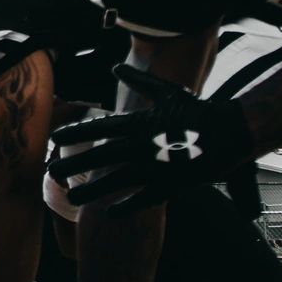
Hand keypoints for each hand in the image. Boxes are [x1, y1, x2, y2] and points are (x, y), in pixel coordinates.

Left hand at [46, 67, 253, 205]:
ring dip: (91, 190)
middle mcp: (143, 144)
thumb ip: (139, 82)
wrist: (231, 131)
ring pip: (116, 180)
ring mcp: (157, 165)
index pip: (100, 128)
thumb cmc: (199, 111)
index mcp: (140, 122)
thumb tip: (117, 68)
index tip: (56, 138)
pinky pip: (143, 198)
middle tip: (50, 172)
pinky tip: (108, 214)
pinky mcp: (172, 184)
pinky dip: (125, 206)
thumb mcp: (168, 92)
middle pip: (100, 155)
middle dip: (73, 163)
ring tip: (70, 198)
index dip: (76, 133)